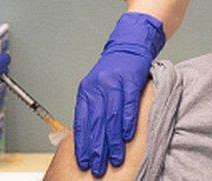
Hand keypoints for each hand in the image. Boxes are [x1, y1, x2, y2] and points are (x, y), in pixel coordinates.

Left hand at [74, 12, 164, 176]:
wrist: (130, 45)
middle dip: (96, 148)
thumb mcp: (97, 86)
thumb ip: (92, 107)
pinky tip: (126, 138)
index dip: (82, 143)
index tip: (84, 161)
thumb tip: (89, 135)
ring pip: (111, 118)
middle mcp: (98, 88)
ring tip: (114, 159)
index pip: (81, 121)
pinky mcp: (130, 81)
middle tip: (97, 167)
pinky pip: (128, 106)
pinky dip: (127, 123)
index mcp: (87, 91)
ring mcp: (114, 84)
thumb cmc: (114, 69)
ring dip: (112, 142)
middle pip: (95, 123)